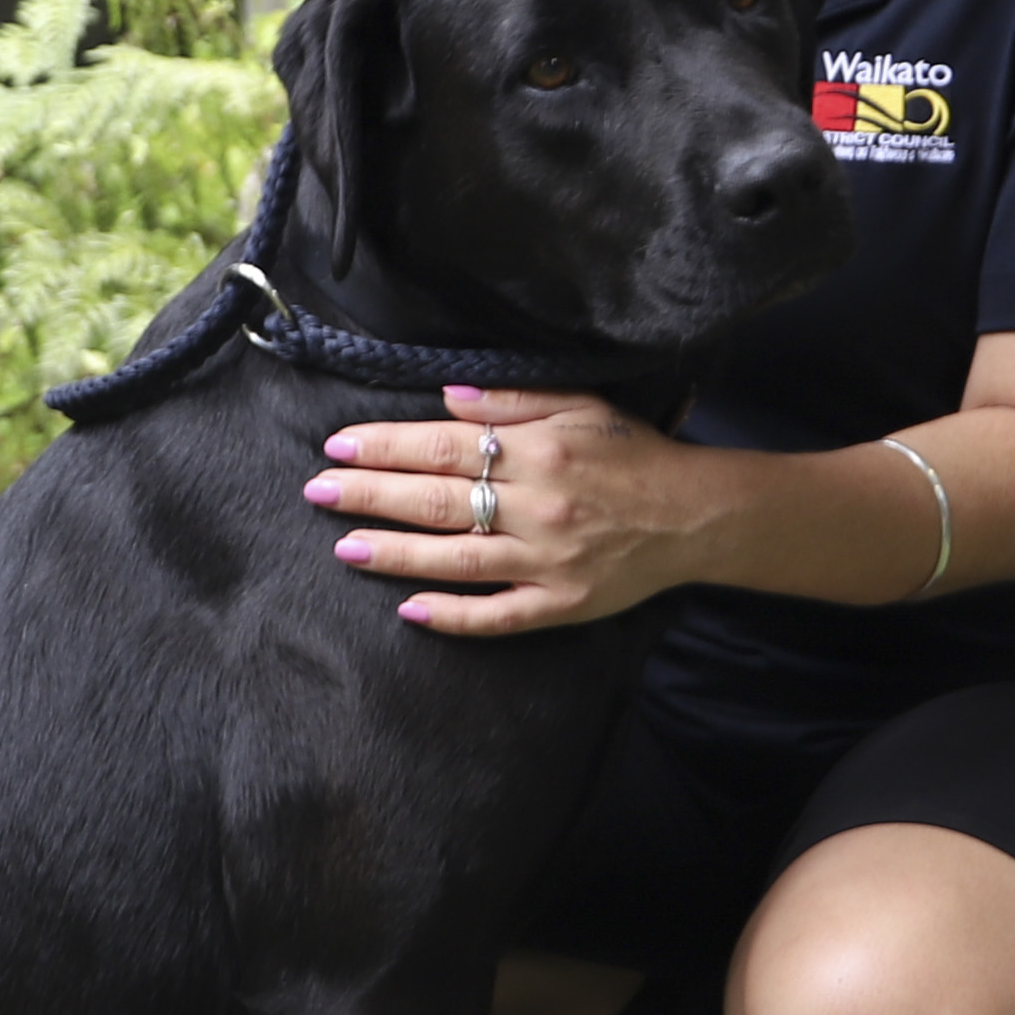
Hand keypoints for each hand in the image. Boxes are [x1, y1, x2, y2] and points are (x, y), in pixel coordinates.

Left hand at [303, 388, 700, 637]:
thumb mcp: (582, 405)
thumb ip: (512, 399)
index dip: (387, 446)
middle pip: (437, 501)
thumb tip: (446, 398)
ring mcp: (547, 562)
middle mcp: (538, 506)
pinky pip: (497, 616)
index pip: (444, 447)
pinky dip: (453, 615)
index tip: (339, 446)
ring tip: (344, 547)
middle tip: (319, 492)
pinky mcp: (560, 606)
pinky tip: (409, 611)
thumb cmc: (635, 453)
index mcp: (540, 451)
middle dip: (371, 495)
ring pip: (455, 559)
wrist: (695, 515)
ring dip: (395, 554)